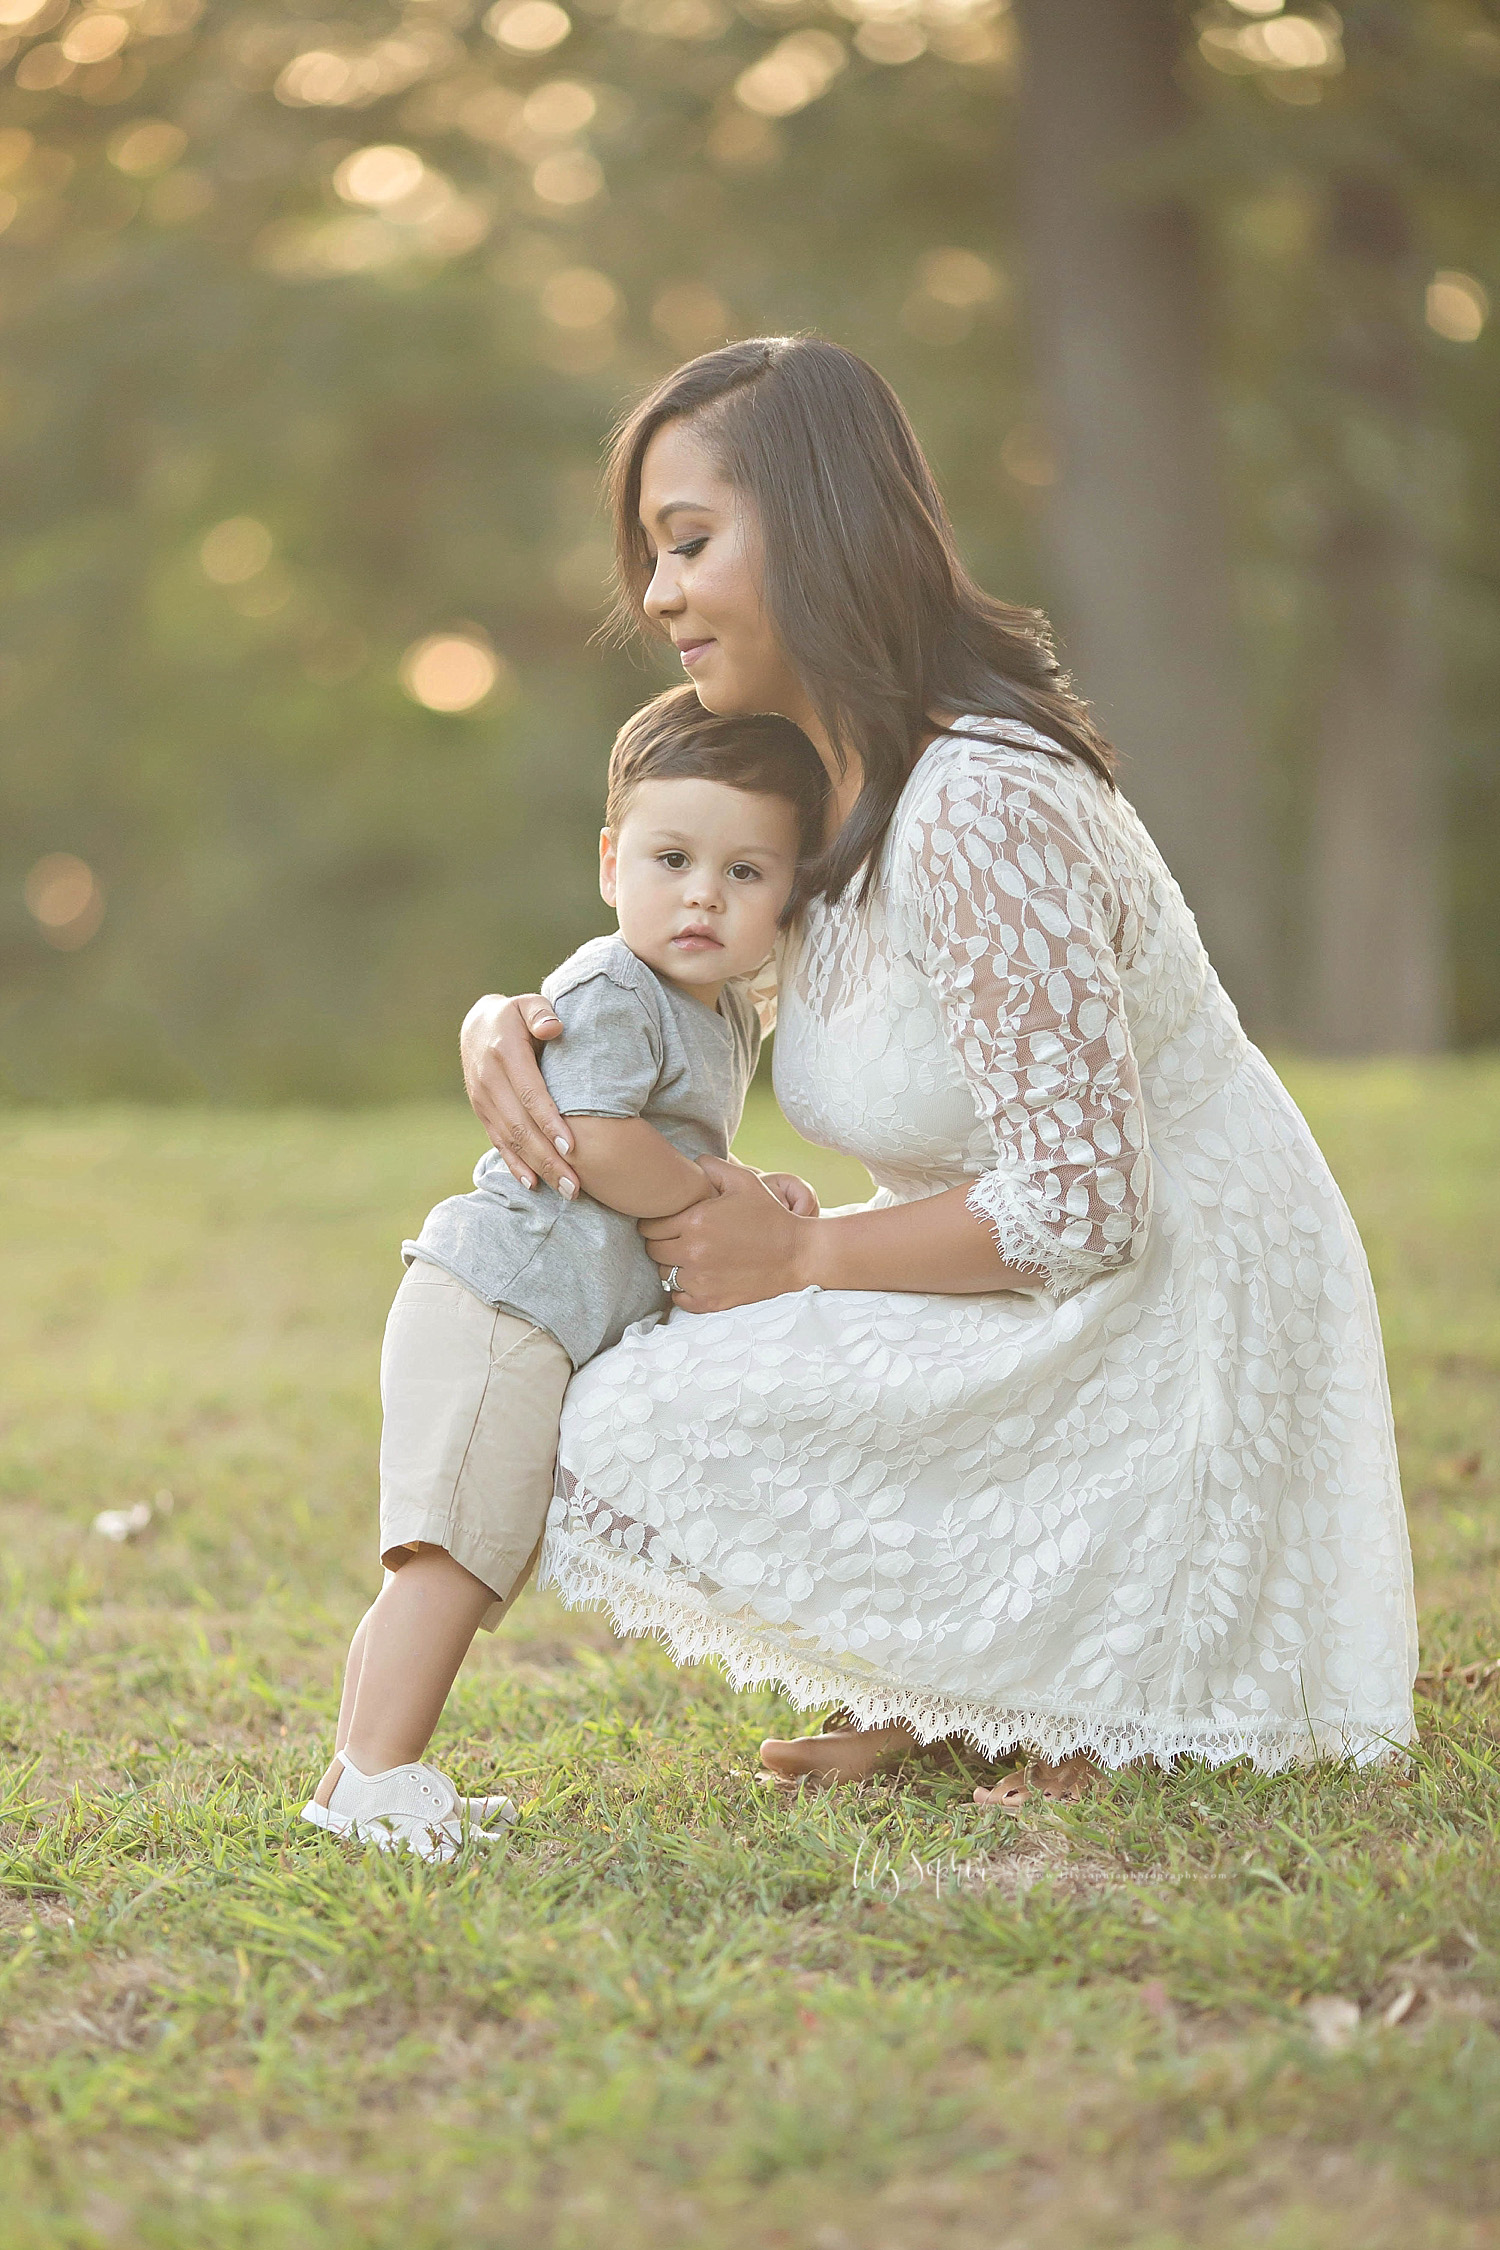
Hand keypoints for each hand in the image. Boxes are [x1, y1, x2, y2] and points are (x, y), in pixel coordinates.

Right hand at [459, 993, 578, 1194]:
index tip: (572, 1147)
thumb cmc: (516, 1015)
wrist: (477, 1025)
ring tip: (568, 1191)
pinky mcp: (481, 1112)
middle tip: (577, 1185)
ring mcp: (483, 1100)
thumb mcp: (527, 1004)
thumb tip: (553, 1028)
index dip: (550, 1122)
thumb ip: (541, 1012)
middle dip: (550, 1159)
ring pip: (512, 1140)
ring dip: (539, 1168)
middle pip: (522, 1126)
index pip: (530, 1094)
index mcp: (505, 1054)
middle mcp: (490, 1081)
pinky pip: (498, 1142)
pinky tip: (534, 1184)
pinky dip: (515, 1165)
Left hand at [640, 1155, 812, 1312]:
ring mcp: (700, 1280)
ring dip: (672, 1265)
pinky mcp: (709, 1301)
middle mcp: (692, 1253)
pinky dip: (683, 1289)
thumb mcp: (745, 1181)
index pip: (650, 1226)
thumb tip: (691, 1163)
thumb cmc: (770, 1216)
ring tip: (690, 1256)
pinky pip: (678, 1298)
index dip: (656, 1221)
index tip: (669, 1221)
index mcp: (695, 1222)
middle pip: (653, 1250)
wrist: (797, 1255)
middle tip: (678, 1237)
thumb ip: (712, 1167)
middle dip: (661, 1242)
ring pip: (664, 1273)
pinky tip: (697, 1276)